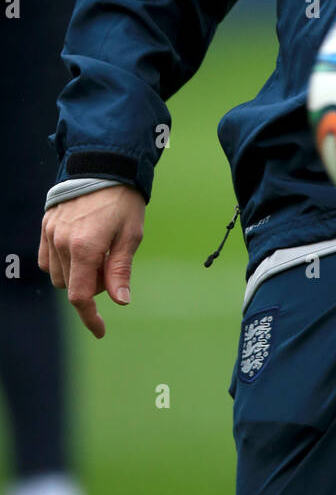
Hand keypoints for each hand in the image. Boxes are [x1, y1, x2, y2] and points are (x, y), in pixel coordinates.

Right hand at [38, 185, 145, 338]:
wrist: (104, 163)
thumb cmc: (123, 199)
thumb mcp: (131, 234)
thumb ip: (120, 269)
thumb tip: (120, 301)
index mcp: (85, 248)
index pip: (81, 296)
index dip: (90, 317)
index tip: (100, 330)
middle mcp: (62, 243)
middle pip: (71, 286)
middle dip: (92, 286)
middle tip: (111, 266)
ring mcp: (50, 233)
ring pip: (58, 275)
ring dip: (76, 275)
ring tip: (99, 254)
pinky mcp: (46, 225)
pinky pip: (47, 259)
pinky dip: (62, 263)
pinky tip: (80, 251)